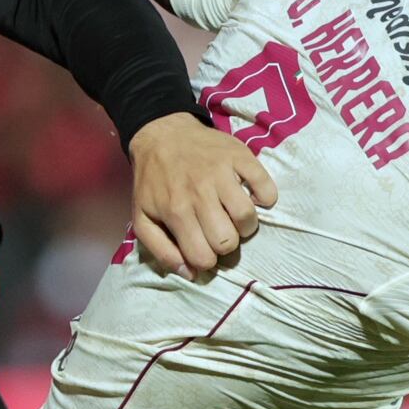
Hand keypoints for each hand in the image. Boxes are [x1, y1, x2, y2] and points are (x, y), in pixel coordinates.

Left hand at [127, 114, 277, 276]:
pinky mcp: (240, 156)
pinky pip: (265, 186)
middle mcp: (199, 193)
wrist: (162, 133)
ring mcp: (222, 173)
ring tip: (235, 218)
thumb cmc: (153, 180)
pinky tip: (252, 197)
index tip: (203, 248)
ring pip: (247, 216)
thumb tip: (190, 274)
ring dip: (245, 226)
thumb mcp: (143, 218)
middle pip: (228, 240)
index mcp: (176, 210)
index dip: (206, 260)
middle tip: (219, 232)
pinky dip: (265, 197)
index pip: (203, 257)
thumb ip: (161, 251)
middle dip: (225, 245)